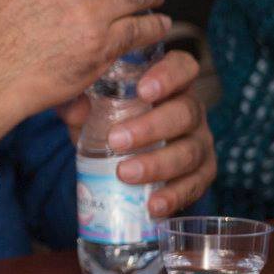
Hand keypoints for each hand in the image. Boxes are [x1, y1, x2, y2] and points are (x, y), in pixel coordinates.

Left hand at [57, 49, 216, 216]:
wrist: (117, 151)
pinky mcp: (200, 172)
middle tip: (117, 141)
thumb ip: (76, 99)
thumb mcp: (87, 103)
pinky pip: (196, 184)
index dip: (169, 76)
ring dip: (159, 164)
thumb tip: (73, 110)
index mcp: (167, 83)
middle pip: (186, 112)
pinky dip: (176, 196)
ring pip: (191, 151)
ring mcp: (198, 141)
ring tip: (125, 174)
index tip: (143, 90)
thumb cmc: (104, 115)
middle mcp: (189, 109)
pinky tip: (154, 206)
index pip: (182, 67)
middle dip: (152, 128)